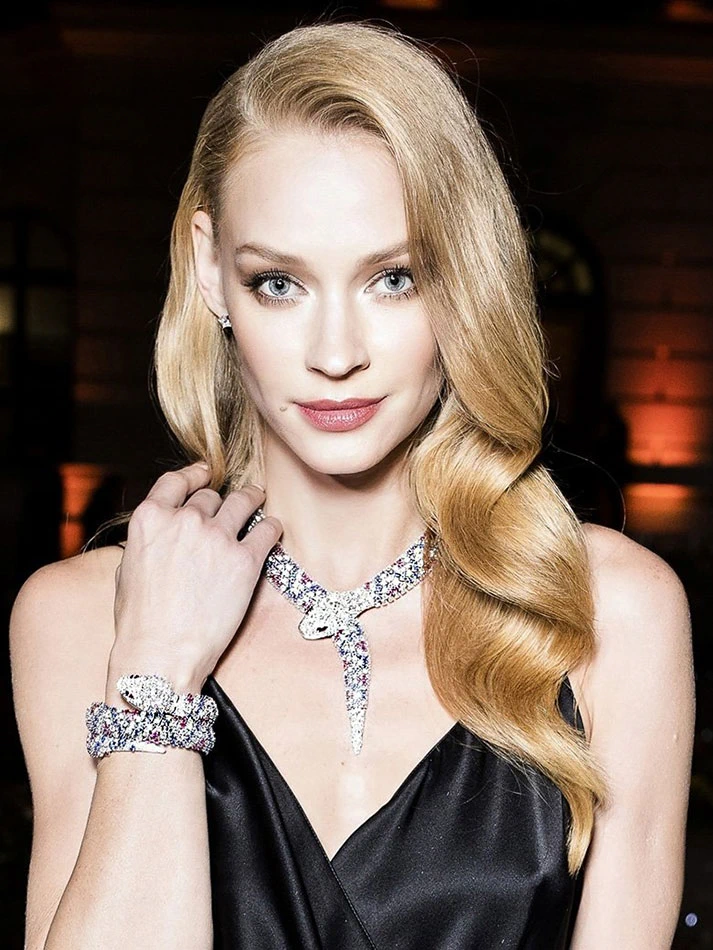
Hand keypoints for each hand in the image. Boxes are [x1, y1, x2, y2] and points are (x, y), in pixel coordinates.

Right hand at [108, 462, 280, 694]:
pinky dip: (271, 527)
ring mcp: (218, 538)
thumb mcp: (129, 569)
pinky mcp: (246, 560)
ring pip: (243, 501)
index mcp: (151, 519)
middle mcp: (185, 520)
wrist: (161, 654)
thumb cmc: (140, 621)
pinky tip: (272, 530)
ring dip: (252, 498)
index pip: (177, 481)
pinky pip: (267, 530)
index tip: (205, 472)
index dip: (194, 474)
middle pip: (211, 496)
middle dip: (220, 501)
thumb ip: (150, 541)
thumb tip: (162, 533)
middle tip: (231, 505)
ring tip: (258, 498)